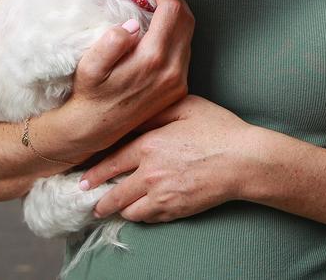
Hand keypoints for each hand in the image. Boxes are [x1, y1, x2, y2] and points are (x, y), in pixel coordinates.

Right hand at [65, 0, 194, 155]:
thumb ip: (111, 42)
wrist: (95, 129)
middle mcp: (172, 70)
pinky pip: (185, 53)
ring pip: (189, 36)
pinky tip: (157, 40)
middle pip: (187, 21)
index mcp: (152, 59)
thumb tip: (133, 25)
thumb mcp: (90, 66)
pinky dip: (176, 39)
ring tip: (155, 18)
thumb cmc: (91, 94)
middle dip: (174, 4)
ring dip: (176, 21)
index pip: (173, 12)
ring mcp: (179, 81)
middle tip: (156, 0)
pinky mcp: (179, 89)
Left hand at [79, 95, 255, 222]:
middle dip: (99, 199)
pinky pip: (148, 219)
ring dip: (118, 209)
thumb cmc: (217, 128)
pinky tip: (137, 211)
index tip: (83, 179)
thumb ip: (155, 111)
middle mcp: (150, 174)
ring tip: (110, 208)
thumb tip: (133, 116)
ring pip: (128, 210)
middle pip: (114, 193)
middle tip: (90, 200)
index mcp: (149, 144)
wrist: (243, 161)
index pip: (111, 162)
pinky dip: (139, 216)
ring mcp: (162, 196)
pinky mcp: (175, 211)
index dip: (94, 172)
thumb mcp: (185, 106)